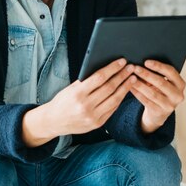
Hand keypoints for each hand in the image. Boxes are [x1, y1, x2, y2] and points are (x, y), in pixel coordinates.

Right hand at [22, 58, 136, 146]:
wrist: (54, 122)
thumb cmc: (62, 101)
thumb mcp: (71, 88)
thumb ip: (87, 81)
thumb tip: (106, 69)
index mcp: (78, 94)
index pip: (100, 77)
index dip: (113, 68)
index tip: (122, 61)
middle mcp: (86, 106)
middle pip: (110, 88)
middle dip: (122, 76)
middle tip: (131, 68)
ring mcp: (92, 116)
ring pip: (114, 99)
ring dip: (125, 87)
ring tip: (132, 78)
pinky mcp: (97, 124)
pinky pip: (112, 109)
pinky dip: (119, 99)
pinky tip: (124, 90)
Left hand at [131, 60, 185, 133]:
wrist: (159, 113)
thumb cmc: (161, 92)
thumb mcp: (164, 83)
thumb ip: (158, 74)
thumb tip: (142, 64)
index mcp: (180, 84)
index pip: (171, 72)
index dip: (158, 66)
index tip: (146, 61)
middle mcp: (177, 95)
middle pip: (161, 82)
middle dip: (146, 74)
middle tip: (135, 68)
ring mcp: (169, 106)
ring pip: (152, 93)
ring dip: (140, 84)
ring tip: (130, 77)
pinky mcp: (159, 112)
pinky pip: (146, 101)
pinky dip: (137, 93)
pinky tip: (130, 87)